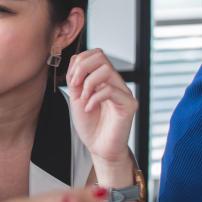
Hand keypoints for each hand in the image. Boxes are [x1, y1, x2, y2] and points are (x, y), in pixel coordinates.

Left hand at [66, 49, 136, 165]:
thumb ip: (76, 79)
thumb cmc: (90, 125)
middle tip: (75, 85)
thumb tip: (76, 60)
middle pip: (101, 56)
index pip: (95, 54)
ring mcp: (123, 92)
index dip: (80, 61)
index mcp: (103, 79)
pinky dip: (94, 98)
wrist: (99, 147)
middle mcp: (115, 82)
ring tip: (83, 99)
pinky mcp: (129, 104)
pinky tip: (89, 109)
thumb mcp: (76, 98)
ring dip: (88, 83)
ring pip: (107, 70)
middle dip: (82, 67)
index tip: (71, 80)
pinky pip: (111, 90)